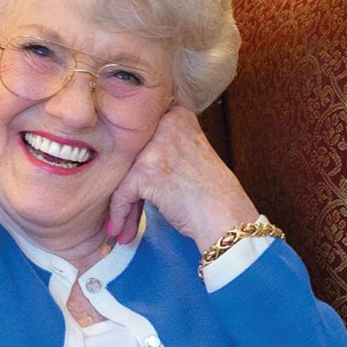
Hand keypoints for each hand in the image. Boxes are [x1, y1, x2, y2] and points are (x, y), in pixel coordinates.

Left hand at [107, 106, 259, 251]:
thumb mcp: (191, 153)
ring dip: (123, 204)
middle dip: (126, 183)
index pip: (141, 135)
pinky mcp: (145, 170)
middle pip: (130, 154)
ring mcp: (155, 147)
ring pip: (123, 174)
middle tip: (125, 207)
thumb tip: (131, 158)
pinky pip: (121, 193)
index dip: (132, 161)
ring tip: (123, 225)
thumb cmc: (212, 193)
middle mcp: (166, 124)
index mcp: (178, 116)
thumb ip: (165, 146)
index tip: (129, 181)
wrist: (226, 218)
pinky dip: (120, 214)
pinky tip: (120, 230)